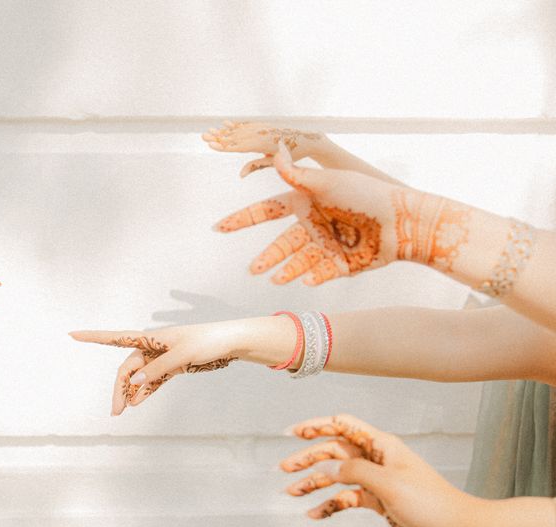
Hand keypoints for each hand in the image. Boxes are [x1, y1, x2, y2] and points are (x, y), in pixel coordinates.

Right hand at [70, 324, 237, 415]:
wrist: (229, 343)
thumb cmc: (206, 342)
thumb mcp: (182, 356)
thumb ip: (157, 369)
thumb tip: (134, 381)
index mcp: (150, 337)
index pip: (115, 337)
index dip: (93, 337)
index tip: (72, 334)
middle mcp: (151, 347)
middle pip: (127, 369)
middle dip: (119, 388)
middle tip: (115, 411)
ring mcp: (160, 358)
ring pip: (138, 377)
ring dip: (130, 393)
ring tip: (122, 411)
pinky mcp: (171, 367)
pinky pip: (152, 381)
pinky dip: (145, 392)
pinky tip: (137, 403)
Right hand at [202, 120, 329, 176]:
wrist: (309, 139)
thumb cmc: (293, 155)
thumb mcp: (275, 163)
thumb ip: (256, 166)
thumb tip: (240, 174)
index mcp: (264, 145)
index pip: (239, 146)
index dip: (224, 146)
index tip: (211, 144)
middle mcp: (262, 134)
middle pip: (236, 136)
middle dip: (219, 137)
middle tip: (203, 136)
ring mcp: (263, 128)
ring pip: (240, 130)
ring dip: (224, 131)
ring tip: (210, 131)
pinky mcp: (265, 125)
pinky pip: (247, 125)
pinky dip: (236, 125)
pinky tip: (226, 124)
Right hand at [214, 142, 470, 284]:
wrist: (404, 221)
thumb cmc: (367, 194)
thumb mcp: (327, 181)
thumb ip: (297, 172)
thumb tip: (276, 149)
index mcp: (306, 203)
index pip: (267, 211)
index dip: (243, 219)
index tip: (220, 227)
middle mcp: (313, 225)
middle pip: (281, 244)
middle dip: (266, 257)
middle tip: (252, 269)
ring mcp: (326, 246)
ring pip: (298, 261)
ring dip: (285, 270)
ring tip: (275, 278)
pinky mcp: (341, 264)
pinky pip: (320, 273)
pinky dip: (311, 277)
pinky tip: (303, 281)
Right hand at [282, 414, 480, 526]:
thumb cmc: (431, 502)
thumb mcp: (389, 483)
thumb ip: (355, 470)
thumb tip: (326, 465)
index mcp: (381, 445)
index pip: (342, 425)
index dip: (316, 426)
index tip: (291, 434)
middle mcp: (376, 459)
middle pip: (333, 451)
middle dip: (307, 458)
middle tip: (284, 468)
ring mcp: (376, 480)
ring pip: (336, 476)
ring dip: (313, 483)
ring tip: (291, 492)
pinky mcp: (378, 501)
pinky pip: (346, 499)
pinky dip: (329, 505)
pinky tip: (314, 514)